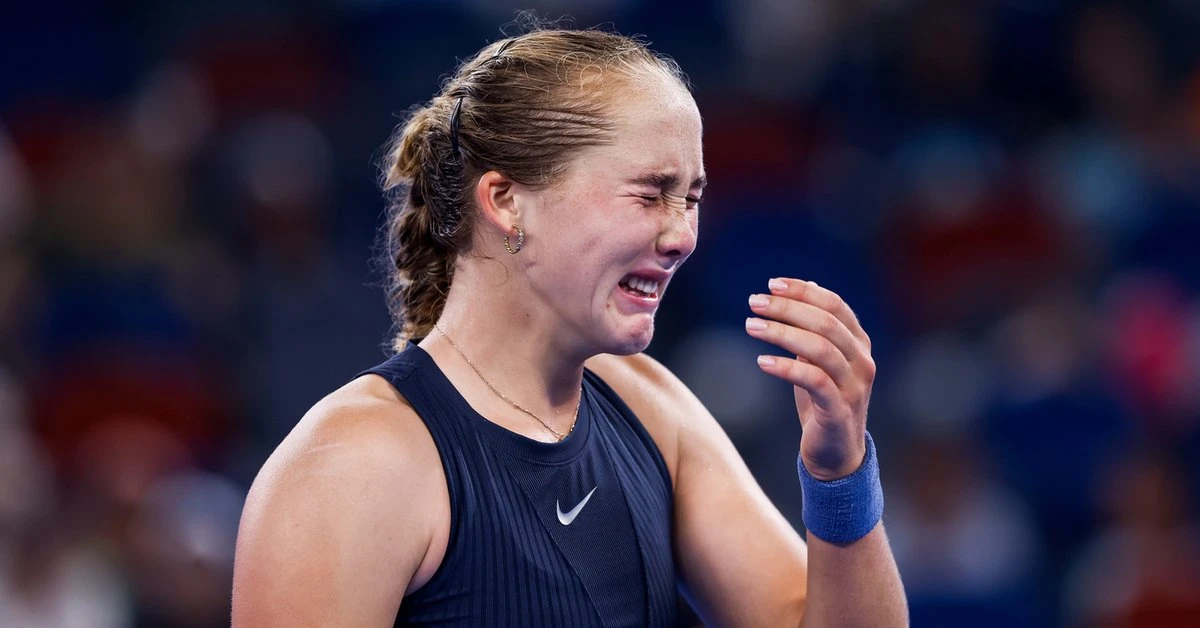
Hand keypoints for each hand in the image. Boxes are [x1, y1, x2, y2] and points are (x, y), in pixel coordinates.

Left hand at [745, 278, 874, 480]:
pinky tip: (762, 361)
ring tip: (751, 326)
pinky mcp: (839, 410)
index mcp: (859, 343)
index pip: (835, 305)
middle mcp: (862, 361)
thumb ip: (816, 328)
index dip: (803, 291)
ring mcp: (854, 386)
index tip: (772, 284)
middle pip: (826, 322)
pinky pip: (814, 380)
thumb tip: (807, 285)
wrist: (836, 454)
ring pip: (820, 348)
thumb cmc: (823, 401)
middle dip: (788, 308)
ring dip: (782, 333)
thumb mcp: (820, 360)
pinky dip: (786, 367)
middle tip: (755, 303)